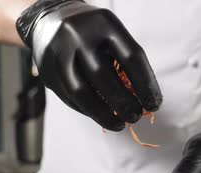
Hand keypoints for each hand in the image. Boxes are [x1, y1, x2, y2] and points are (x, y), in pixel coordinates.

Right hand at [16, 0, 161, 130]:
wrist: (48, 19)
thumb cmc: (91, 32)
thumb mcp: (111, 33)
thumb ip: (126, 61)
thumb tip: (144, 99)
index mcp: (104, 23)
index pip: (131, 57)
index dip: (146, 85)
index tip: (154, 104)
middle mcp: (78, 35)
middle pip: (104, 77)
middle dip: (124, 103)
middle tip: (135, 117)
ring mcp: (58, 53)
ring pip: (81, 92)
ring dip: (103, 114)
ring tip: (119, 125)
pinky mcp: (46, 70)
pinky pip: (69, 97)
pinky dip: (88, 111)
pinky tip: (101, 115)